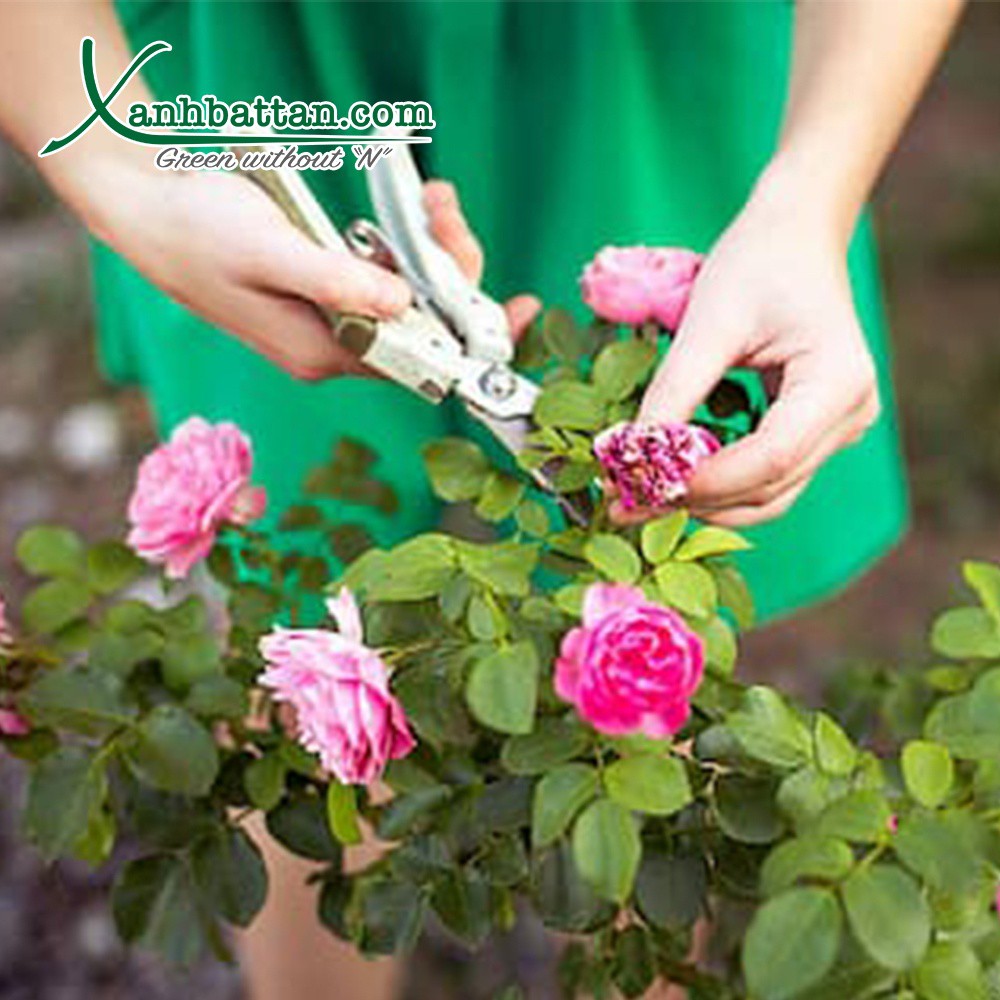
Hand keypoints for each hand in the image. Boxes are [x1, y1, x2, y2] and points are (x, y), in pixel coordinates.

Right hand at [81, 161, 537, 380]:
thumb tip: (408, 307)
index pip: (420, 359)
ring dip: (430, 249)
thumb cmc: (198, 232)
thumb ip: (340, 283)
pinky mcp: (325, 289)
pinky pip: (386, 275)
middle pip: (422, 324)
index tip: (520, 311)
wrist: (145, 209)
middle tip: (446, 209)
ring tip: (431, 197)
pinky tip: (410, 209)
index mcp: (324, 353)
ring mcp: (331, 318)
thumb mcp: (272, 253)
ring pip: (409, 296)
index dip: (472, 337)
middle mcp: (334, 346)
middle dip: (450, 270)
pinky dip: (404, 244)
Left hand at [626, 177, 880, 527]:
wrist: (794, 238)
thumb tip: (632, 454)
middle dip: (697, 500)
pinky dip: (720, 485)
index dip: (705, 481)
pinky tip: (673, 478)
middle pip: (771, 487)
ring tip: (642, 496)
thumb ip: (674, 390)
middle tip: (625, 504)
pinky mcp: (817, 432)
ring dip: (706, 502)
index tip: (641, 487)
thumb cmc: (757, 264)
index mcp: (838, 382)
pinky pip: (768, 476)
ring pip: (770, 495)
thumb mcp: (708, 321)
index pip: (771, 458)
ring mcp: (839, 428)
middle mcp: (851, 414)